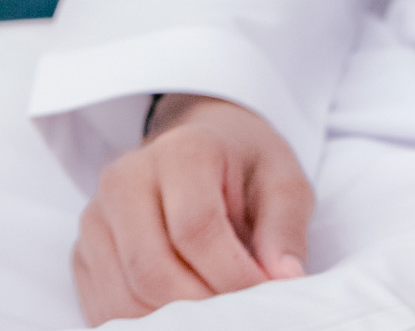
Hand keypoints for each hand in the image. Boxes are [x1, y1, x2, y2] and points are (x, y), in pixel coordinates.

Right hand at [73, 95, 311, 322]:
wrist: (201, 147)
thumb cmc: (245, 166)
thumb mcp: (282, 180)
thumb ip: (284, 227)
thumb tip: (285, 279)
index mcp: (181, 151)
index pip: (196, 229)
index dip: (231, 276)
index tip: (264, 295)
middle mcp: (126, 179)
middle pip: (152, 269)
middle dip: (200, 307)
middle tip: (238, 317)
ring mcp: (96, 217)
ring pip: (123, 297)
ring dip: (172, 322)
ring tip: (215, 318)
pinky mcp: (83, 253)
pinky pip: (105, 308)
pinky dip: (144, 325)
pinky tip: (181, 319)